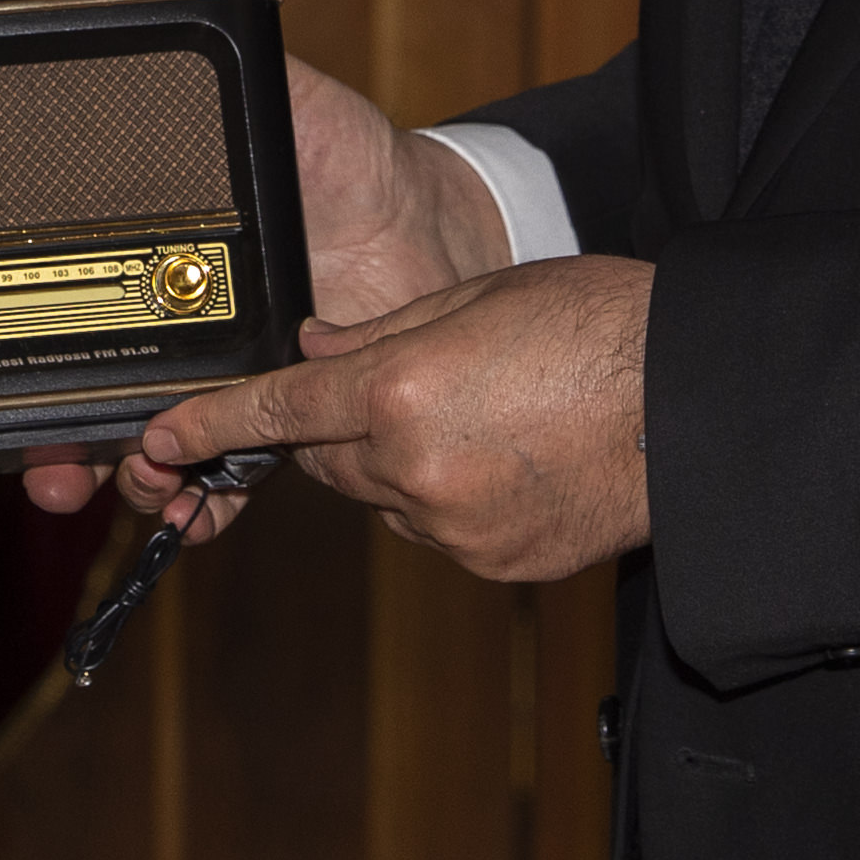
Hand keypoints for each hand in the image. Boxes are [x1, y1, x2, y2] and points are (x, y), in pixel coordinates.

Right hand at [24, 0, 517, 539]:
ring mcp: (223, 376)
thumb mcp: (282, 98)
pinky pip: (227, 477)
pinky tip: (196, 517)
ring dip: (124, 477)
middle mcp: (174, 323)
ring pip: (147, 442)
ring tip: (133, 484)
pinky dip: (205, 506)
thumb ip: (213, 55)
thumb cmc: (351, 158)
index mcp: (154, 255)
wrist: (440, 234)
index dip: (28, 347)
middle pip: (89, 390)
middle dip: (54, 440)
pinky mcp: (278, 421)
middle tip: (43, 464)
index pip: (69, 303)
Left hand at [125, 256, 652, 585]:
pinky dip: (455, 498)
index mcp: (401, 392)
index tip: (157, 440)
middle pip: (330, 458)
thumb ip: (382, 331)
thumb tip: (315, 357)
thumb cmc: (599, 327)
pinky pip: (442, 529)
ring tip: (489, 412)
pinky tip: (516, 458)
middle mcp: (415, 471)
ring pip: (386, 496)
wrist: (702, 405)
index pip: (277, 414)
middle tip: (409, 382)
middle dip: (345, 426)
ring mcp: (457, 529)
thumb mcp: (480, 296)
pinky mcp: (497, 563)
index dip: (209, 425)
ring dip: (404, 461)